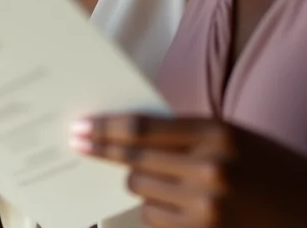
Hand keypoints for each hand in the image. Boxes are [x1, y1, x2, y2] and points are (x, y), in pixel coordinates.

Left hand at [71, 114, 306, 226]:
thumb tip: (125, 131)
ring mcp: (208, 209)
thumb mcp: (230, 137)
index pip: (141, 128)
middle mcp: (210, 170)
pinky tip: (176, 207)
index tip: (78, 128)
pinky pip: (156, 221)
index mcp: (215, 134)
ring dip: (140, 186)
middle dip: (108, 154)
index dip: (104, 128)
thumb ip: (182, 133)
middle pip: (134, 163)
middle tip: (81, 144)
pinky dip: (156, 212)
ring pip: (141, 193)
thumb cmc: (266, 170)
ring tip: (163, 182)